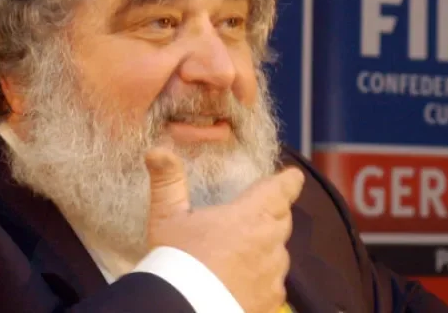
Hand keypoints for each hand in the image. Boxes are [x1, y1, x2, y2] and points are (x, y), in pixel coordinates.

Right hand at [144, 146, 303, 312]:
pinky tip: (240, 283)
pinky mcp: (272, 300)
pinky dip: (262, 280)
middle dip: (272, 215)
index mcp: (252, 214)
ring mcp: (274, 273)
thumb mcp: (166, 219)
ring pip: (279, 253)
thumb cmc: (177, 262)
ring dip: (266, 249)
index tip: (290, 177)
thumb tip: (157, 151)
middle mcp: (270, 241)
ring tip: (238, 255)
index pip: (284, 187)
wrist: (183, 311)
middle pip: (282, 219)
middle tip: (250, 218)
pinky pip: (274, 283)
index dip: (288, 181)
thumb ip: (168, 183)